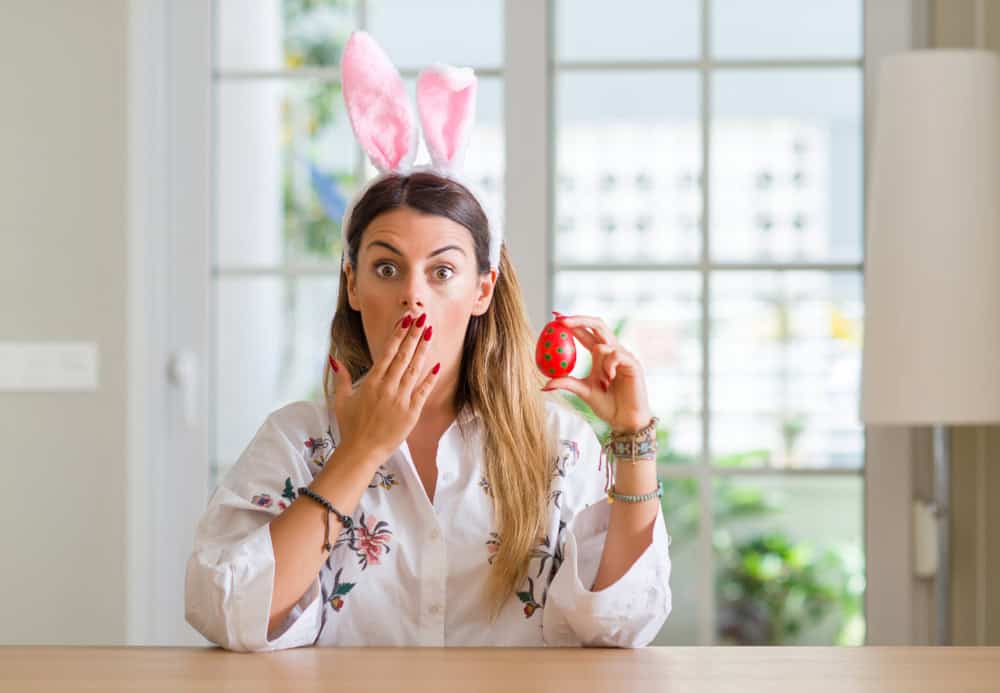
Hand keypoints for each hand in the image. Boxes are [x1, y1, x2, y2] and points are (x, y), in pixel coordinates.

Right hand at [329, 312, 439, 458]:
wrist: (361, 452)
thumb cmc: (350, 426)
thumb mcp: (341, 400)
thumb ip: (341, 378)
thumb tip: (334, 358)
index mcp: (371, 382)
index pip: (387, 352)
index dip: (398, 334)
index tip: (405, 319)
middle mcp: (387, 387)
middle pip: (403, 355)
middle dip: (413, 335)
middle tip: (421, 317)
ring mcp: (401, 399)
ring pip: (414, 369)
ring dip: (422, 349)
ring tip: (429, 332)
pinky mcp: (411, 412)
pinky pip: (423, 391)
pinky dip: (430, 377)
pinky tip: (436, 363)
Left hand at [542, 312, 651, 432]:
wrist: (625, 421)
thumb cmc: (607, 405)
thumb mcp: (583, 391)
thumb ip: (566, 383)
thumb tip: (544, 384)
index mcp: (599, 354)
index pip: (584, 332)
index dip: (571, 322)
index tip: (554, 317)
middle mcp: (611, 351)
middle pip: (597, 325)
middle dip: (579, 319)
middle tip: (561, 320)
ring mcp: (623, 356)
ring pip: (605, 342)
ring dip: (598, 359)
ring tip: (602, 380)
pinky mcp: (633, 363)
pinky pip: (617, 354)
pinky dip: (609, 364)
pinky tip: (609, 378)